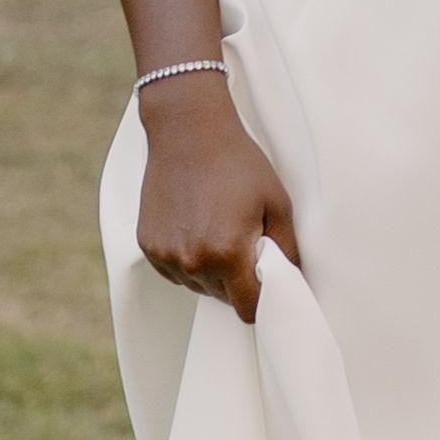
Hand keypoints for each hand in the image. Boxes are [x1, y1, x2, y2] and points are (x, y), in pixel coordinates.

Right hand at [135, 97, 303, 323]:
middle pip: (223, 298)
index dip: (262, 300)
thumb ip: (287, 250)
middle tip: (243, 240)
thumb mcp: (277, 203)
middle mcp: (193, 262)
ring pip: (198, 286)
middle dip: (237, 280)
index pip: (248, 309)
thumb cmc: (238, 163)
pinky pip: (175, 271)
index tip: (267, 281)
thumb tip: (291, 281)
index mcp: (227, 254)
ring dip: (211, 271)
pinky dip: (188, 259)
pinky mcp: (148, 246)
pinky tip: (195, 226)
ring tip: (217, 228)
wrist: (188, 130)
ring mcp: (166, 255)